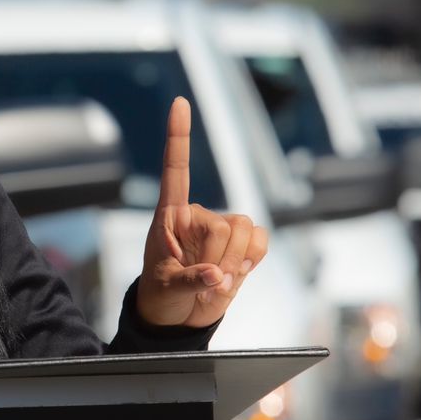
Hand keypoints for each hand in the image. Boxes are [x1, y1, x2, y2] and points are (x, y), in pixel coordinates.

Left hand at [135, 97, 269, 328]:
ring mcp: (222, 228)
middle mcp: (198, 215)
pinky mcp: (242, 245)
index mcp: (169, 215)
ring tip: (215, 279)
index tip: (179, 101)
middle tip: (201, 278)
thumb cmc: (160, 295)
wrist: (178, 317)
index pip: (175, 168)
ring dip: (235, 263)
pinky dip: (252, 261)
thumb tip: (216, 275)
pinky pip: (260, 241)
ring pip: (245, 231)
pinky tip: (235, 273)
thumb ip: (189, 280)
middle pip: (224, 223)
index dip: (179, 136)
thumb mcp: (165, 289)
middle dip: (217, 258)